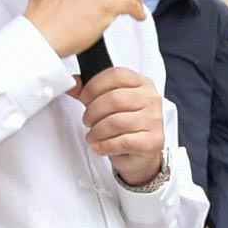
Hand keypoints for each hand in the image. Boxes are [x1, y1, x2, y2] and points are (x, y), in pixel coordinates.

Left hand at [78, 67, 166, 186]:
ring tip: (93, 136)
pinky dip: (104, 145)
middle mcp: (151, 99)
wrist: (142, 152)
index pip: (116, 75)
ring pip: (116, 122)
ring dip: (97, 131)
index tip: (84, 98)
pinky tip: (100, 146)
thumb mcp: (110, 104)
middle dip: (93, 112)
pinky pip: (122, 142)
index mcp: (142, 83)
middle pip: (114, 99)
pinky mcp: (153, 141)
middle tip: (88, 121)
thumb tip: (73, 84)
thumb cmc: (126, 126)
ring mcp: (154, 120)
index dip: (94, 86)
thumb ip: (92, 91)